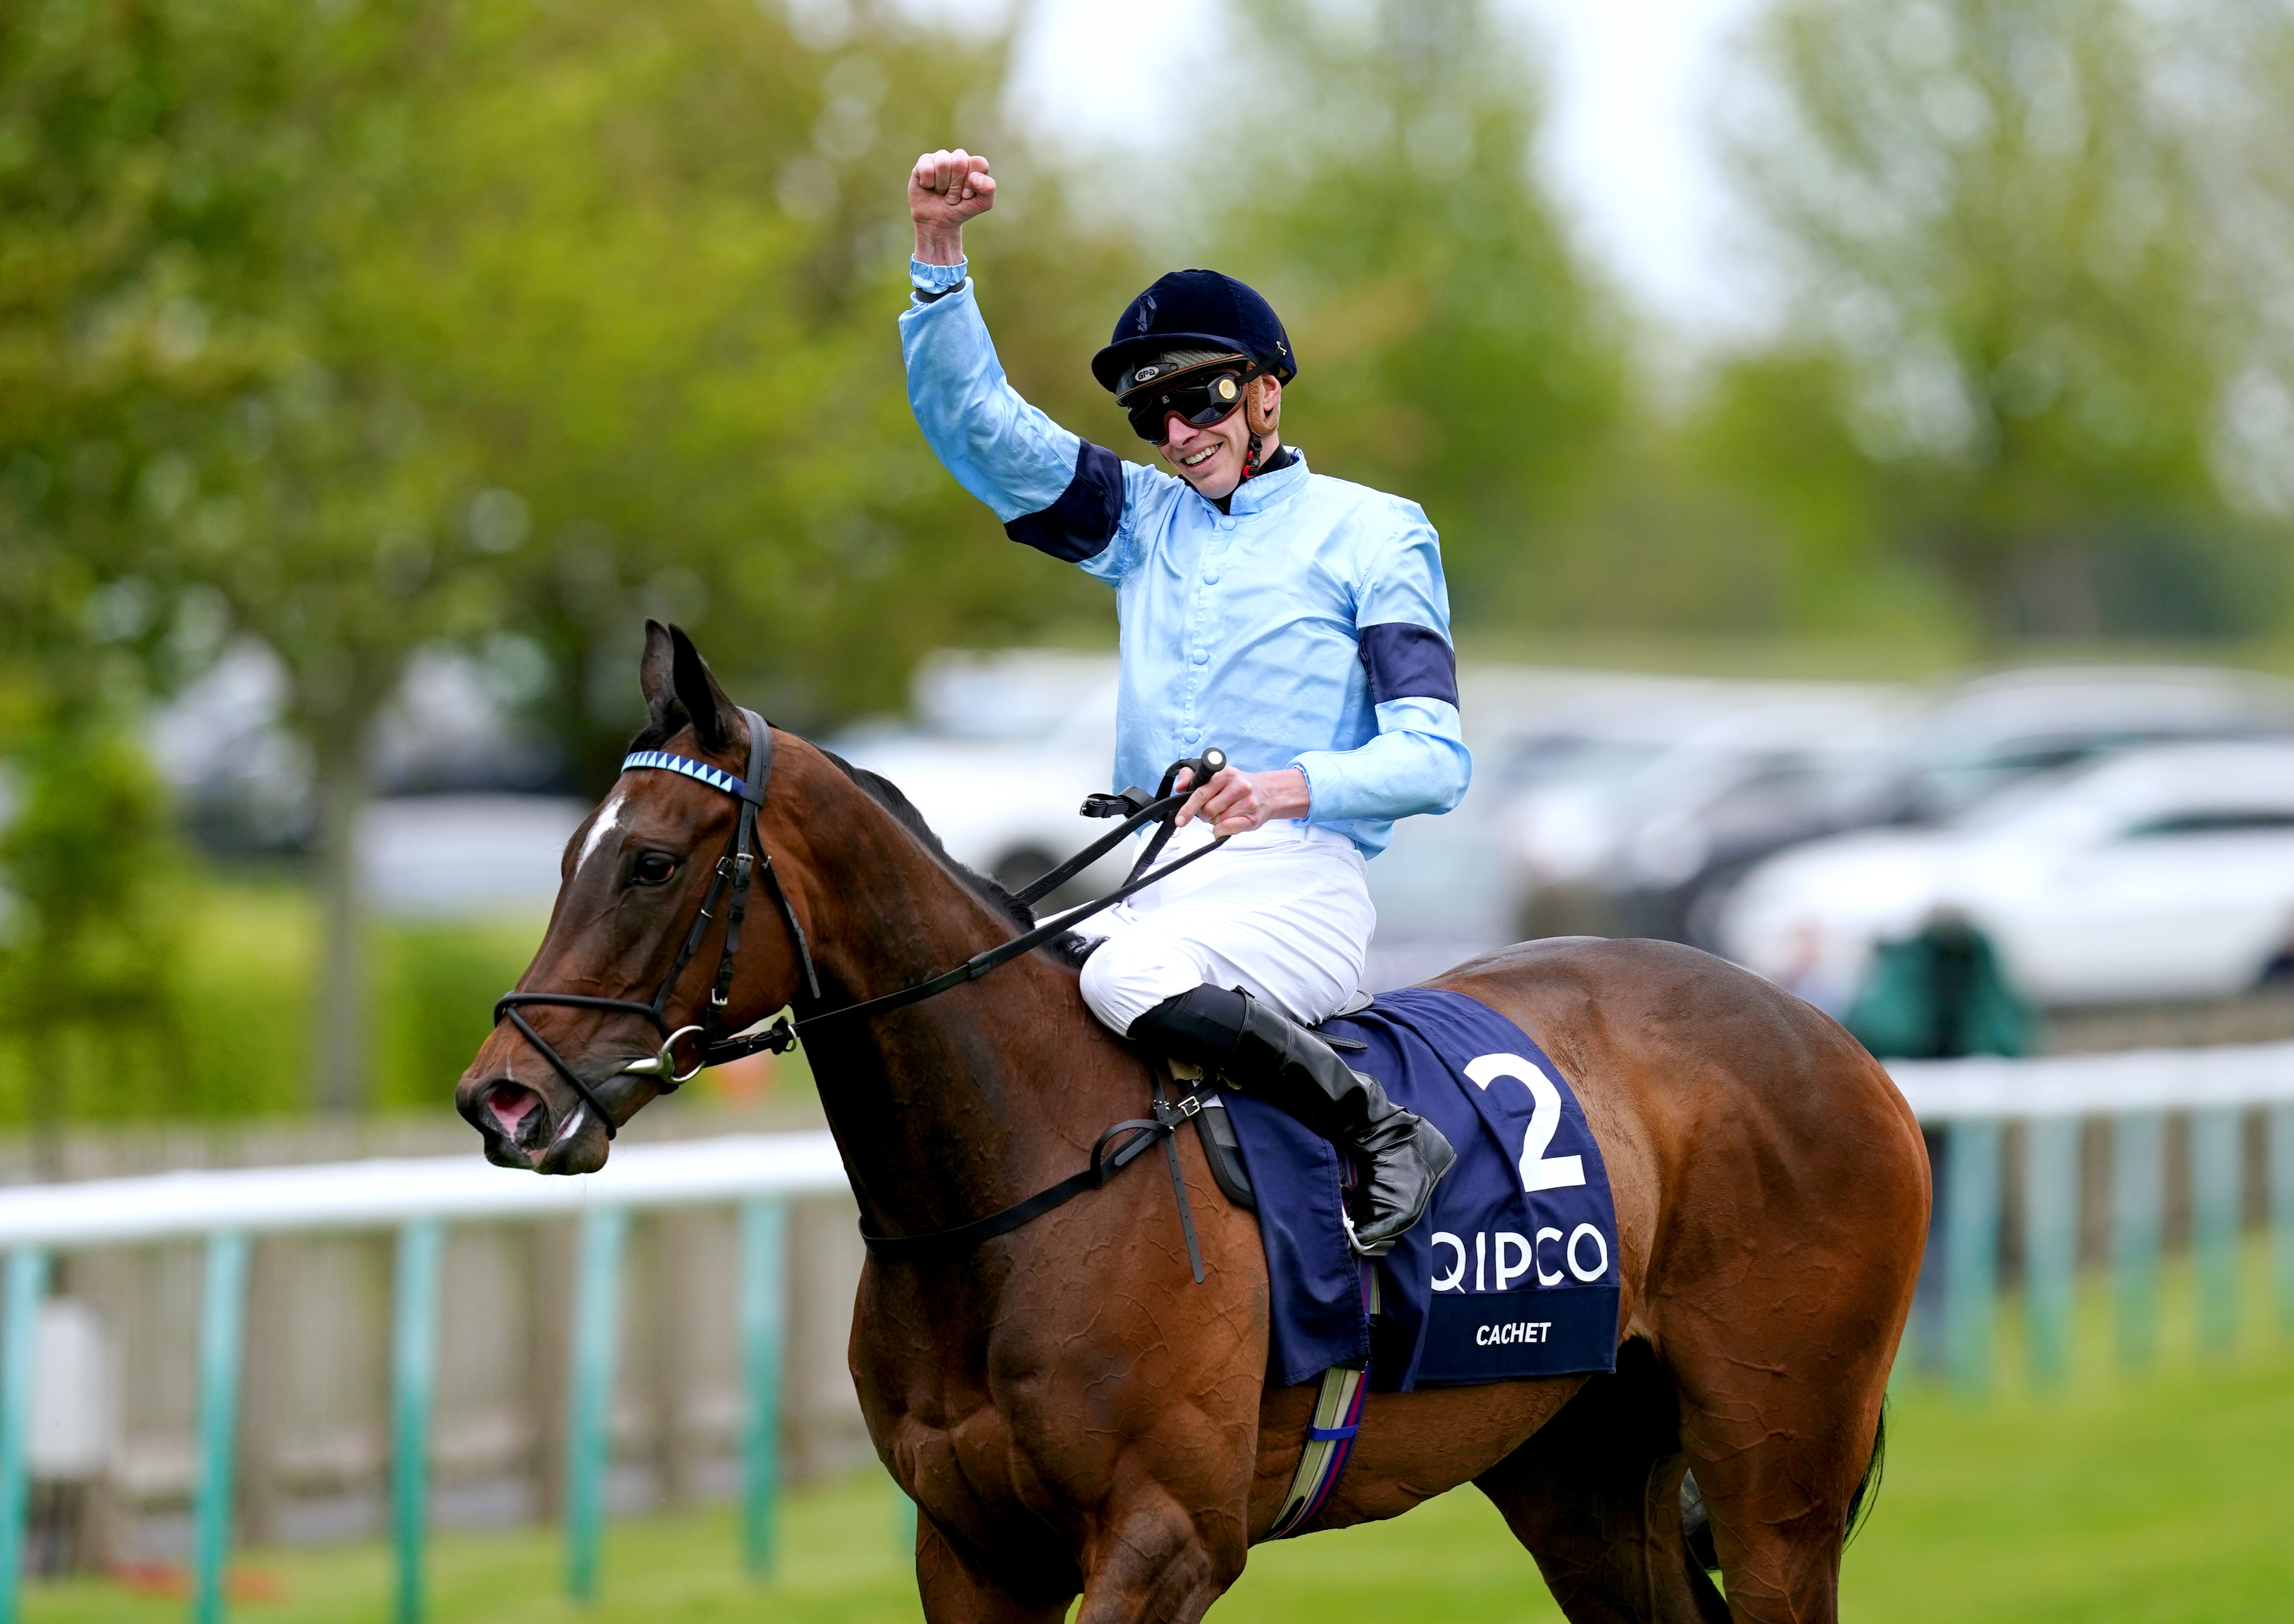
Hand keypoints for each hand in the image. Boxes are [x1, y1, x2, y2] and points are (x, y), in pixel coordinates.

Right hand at [910, 149, 994, 264]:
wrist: (937, 221)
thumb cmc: (960, 209)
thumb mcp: (982, 204)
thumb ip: (988, 190)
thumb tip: (975, 176)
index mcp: (975, 164)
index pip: (978, 162)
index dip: (972, 182)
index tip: (967, 195)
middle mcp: (959, 157)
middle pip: (960, 162)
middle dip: (956, 186)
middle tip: (953, 196)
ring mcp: (941, 157)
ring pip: (943, 163)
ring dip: (942, 185)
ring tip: (942, 192)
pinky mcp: (924, 161)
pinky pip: (927, 168)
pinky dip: (928, 183)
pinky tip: (929, 187)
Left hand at [1174, 765, 1311, 835]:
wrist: (1268, 792)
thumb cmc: (1237, 785)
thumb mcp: (1216, 775)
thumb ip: (1193, 777)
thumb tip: (1180, 787)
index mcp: (1225, 773)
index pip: (1201, 792)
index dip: (1188, 808)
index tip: (1180, 820)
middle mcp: (1239, 786)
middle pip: (1207, 810)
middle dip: (1204, 814)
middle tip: (1211, 811)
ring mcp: (1248, 802)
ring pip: (1218, 821)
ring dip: (1216, 821)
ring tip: (1225, 812)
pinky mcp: (1253, 818)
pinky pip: (1228, 829)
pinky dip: (1222, 831)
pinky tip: (1226, 824)